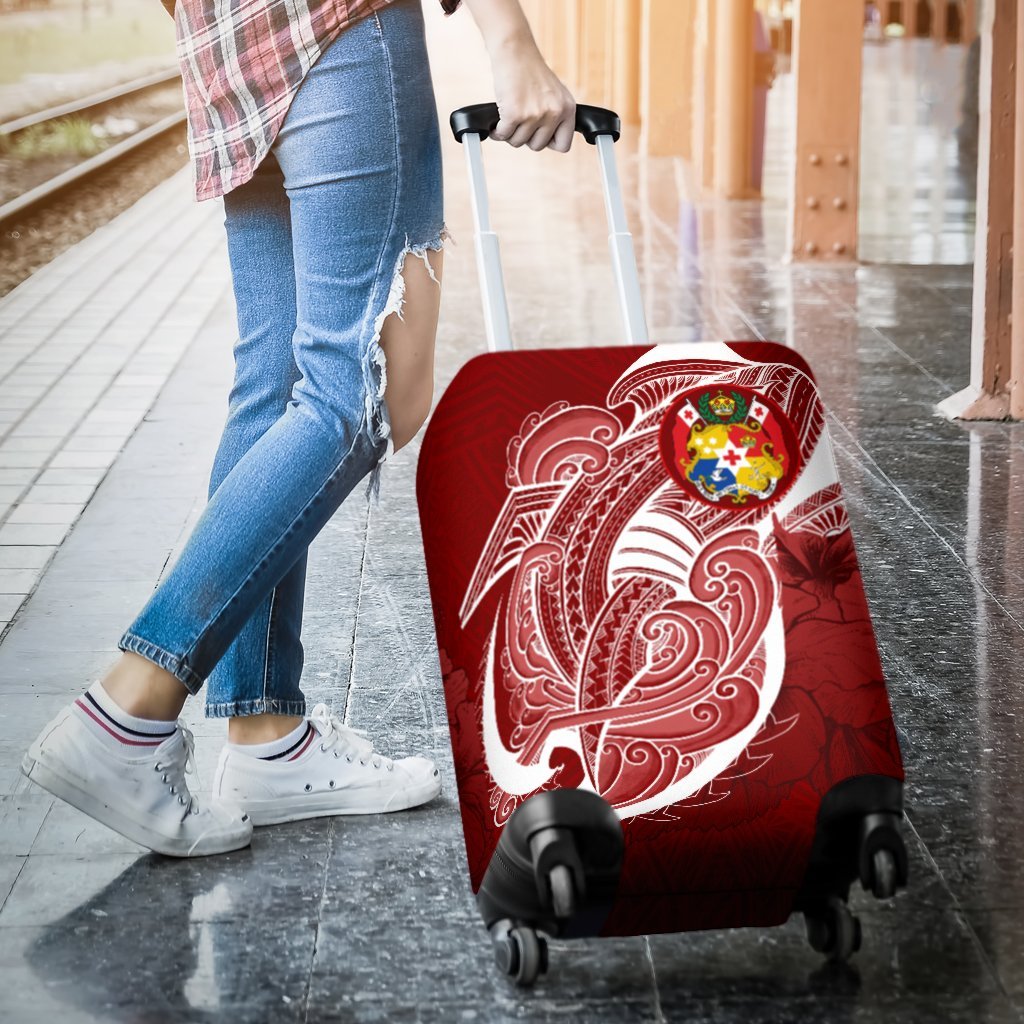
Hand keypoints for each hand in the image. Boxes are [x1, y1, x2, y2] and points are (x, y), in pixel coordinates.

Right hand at [488, 38, 575, 152]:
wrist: (515, 50)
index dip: (548, 142)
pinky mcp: (514, 114)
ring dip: (509, 133)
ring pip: (518, 142)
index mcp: (567, 109)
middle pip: (537, 146)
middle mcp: (554, 112)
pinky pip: (503, 135)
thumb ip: (555, 116)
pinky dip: (497, 131)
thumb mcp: (554, 93)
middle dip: (525, 137)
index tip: (538, 134)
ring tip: (508, 117)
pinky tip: (497, 122)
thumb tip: (547, 142)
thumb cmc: (530, 71)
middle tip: (519, 122)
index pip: (563, 145)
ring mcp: (534, 114)